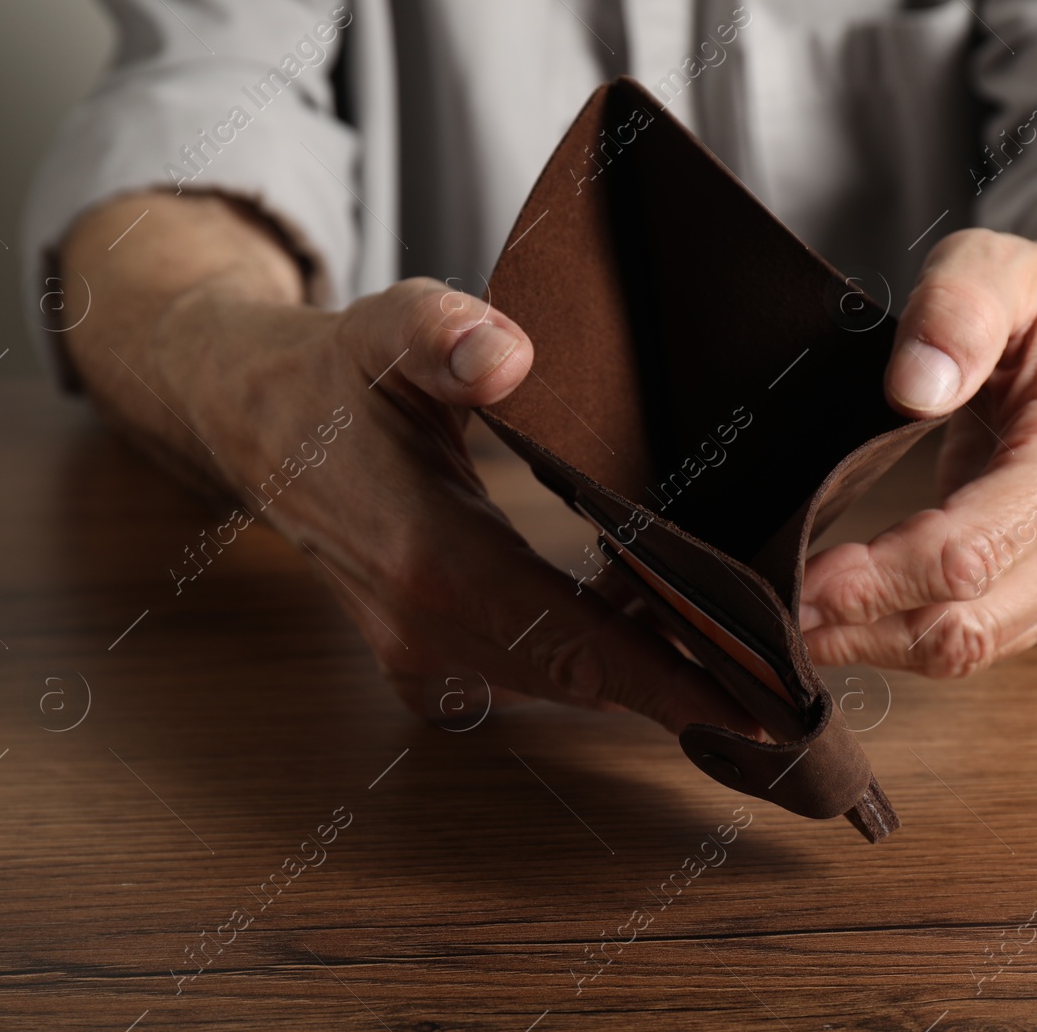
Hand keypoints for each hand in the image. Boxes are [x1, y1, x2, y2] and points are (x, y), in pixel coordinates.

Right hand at [62, 194, 756, 734]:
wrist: (254, 424)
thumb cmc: (333, 375)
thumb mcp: (387, 329)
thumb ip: (445, 333)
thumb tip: (509, 353)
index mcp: (426, 559)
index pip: (572, 639)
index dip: (668, 676)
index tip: (757, 706)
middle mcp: (423, 627)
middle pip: (581, 677)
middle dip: (684, 679)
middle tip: (782, 667)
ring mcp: (419, 652)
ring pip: (561, 682)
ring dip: (644, 666)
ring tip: (734, 635)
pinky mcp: (422, 655)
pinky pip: (532, 671)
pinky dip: (597, 655)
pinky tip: (650, 611)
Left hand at [797, 166, 1036, 676]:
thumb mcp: (998, 267)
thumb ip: (956, 310)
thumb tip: (912, 389)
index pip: (973, 551)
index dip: (877, 580)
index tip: (800, 581)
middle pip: (969, 620)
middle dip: (865, 626)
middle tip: (776, 615)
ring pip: (975, 646)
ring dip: (881, 644)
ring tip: (801, 626)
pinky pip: (987, 639)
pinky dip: (911, 637)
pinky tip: (853, 620)